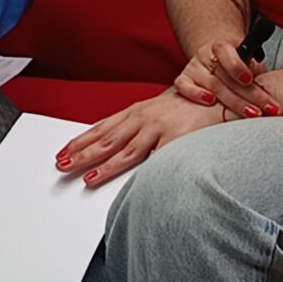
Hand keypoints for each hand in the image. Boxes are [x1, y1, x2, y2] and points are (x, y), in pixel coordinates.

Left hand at [55, 91, 222, 187]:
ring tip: (89, 179)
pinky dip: (144, 172)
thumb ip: (134, 127)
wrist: (220, 97)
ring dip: (106, 166)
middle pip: (108, 140)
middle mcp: (144, 118)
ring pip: (127, 151)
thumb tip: (110, 144)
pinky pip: (158, 160)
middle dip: (83, 154)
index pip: (101, 128)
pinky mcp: (178, 139)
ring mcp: (160, 128)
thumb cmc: (187, 108)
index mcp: (136, 112)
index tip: (63, 153)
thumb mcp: (155, 112)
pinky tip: (131, 184)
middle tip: (64, 166)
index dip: (80, 141)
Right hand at [173, 39, 279, 120]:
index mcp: (221, 45)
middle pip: (225, 77)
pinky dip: (196, 94)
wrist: (214, 62)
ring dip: (234, 102)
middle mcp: (205, 54)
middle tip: (267, 109)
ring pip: (212, 85)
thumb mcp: (247, 61)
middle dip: (249, 95)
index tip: (250, 79)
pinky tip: (210, 102)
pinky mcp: (183, 80)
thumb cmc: (236, 65)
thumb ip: (255, 69)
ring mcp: (193, 68)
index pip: (227, 52)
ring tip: (252, 113)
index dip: (237, 66)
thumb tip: (271, 83)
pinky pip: (184, 87)